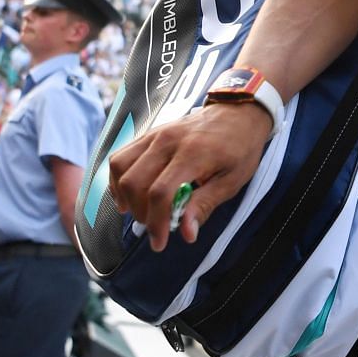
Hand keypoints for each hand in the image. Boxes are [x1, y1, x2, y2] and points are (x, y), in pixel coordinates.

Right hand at [108, 103, 272, 251]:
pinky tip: (128, 195)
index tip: (159, 243)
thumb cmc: (239, 148)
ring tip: (139, 212)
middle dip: (140, 213)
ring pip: (120, 167)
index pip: (161, 192)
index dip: (156, 222)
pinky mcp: (148, 133)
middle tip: (154, 227)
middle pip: (134, 182)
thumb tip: (186, 234)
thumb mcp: (232, 181)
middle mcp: (168, 141)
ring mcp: (155, 134)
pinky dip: (118, 179)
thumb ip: (204, 205)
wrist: (238, 113)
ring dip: (124, 196)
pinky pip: (121, 156)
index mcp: (193, 154)